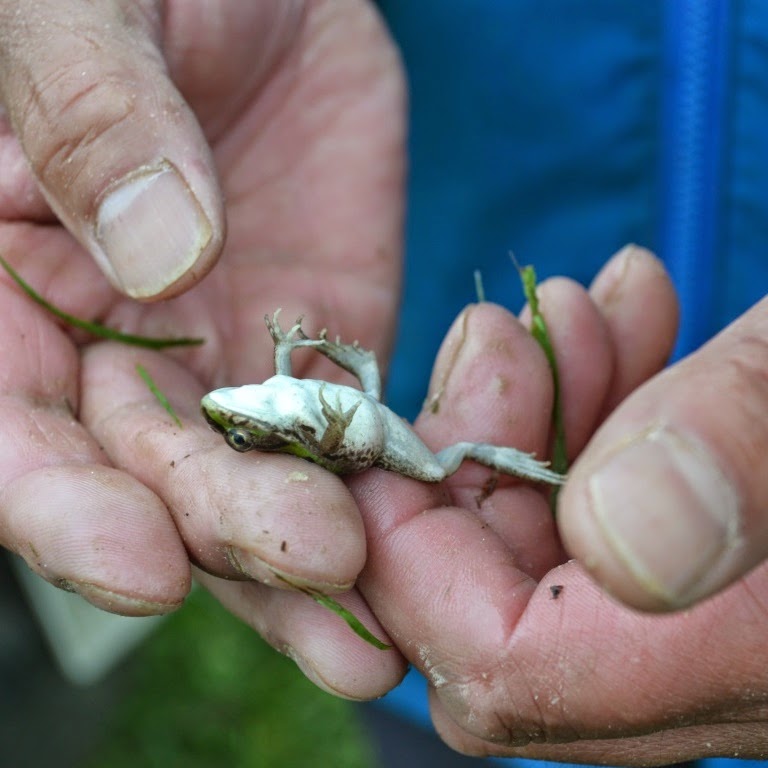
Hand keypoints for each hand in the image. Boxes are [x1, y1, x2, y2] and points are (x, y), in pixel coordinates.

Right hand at [0, 0, 406, 695]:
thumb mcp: (81, 13)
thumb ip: (88, 120)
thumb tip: (154, 253)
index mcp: (11, 289)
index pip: (12, 433)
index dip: (65, 508)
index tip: (145, 563)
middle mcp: (113, 350)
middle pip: (153, 481)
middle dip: (228, 537)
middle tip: (322, 569)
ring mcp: (226, 360)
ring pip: (256, 485)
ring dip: (310, 565)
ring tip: (378, 639)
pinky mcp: (323, 350)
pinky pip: (346, 439)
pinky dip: (380, 494)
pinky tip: (426, 541)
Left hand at [350, 245, 767, 761]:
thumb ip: (765, 444)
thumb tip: (626, 539)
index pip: (512, 674)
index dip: (420, 561)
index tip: (393, 435)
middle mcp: (743, 667)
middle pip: (503, 612)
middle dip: (473, 465)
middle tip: (504, 339)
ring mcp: (732, 610)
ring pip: (551, 550)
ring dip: (533, 422)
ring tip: (578, 313)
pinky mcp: (736, 548)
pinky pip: (616, 505)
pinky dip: (596, 413)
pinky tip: (625, 319)